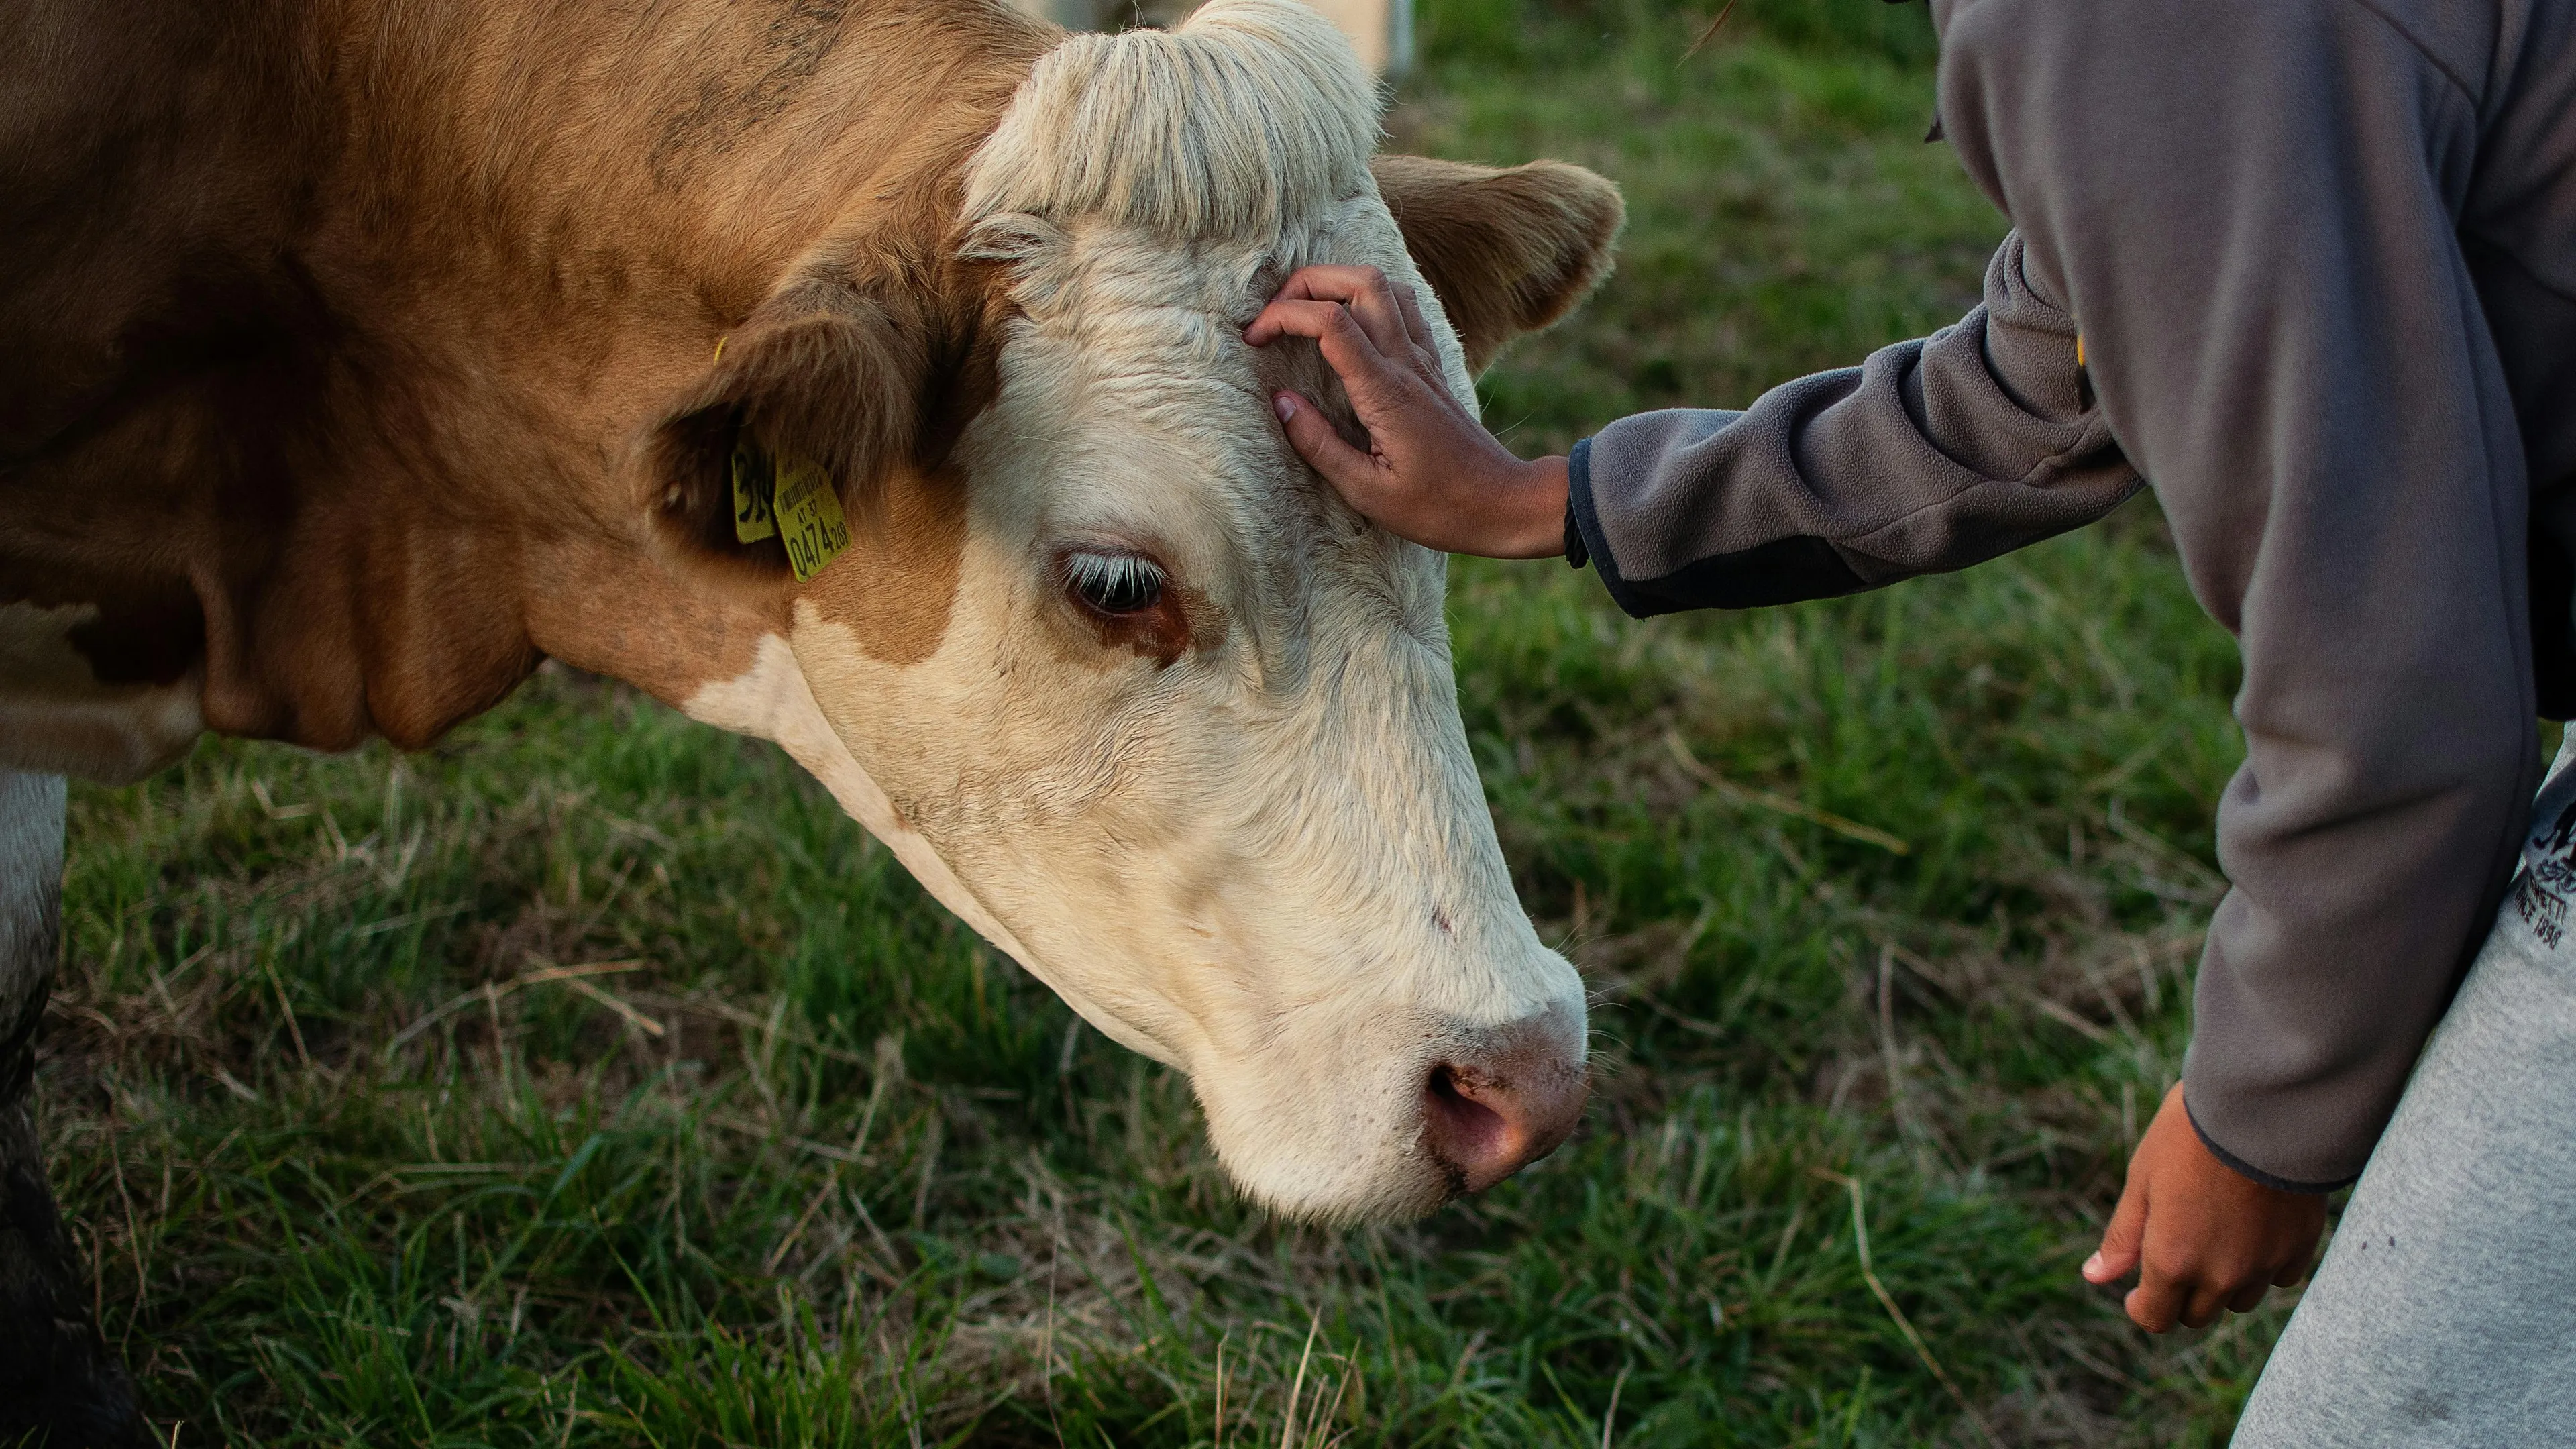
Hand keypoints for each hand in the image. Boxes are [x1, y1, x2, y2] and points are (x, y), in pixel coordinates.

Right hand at [1244, 265, 1569, 558]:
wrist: (1503, 504)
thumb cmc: (1439, 508)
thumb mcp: (1368, 492)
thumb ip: (1319, 445)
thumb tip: (1279, 402)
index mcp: (1385, 392)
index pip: (1330, 322)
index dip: (1283, 317)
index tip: (1254, 340)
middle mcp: (1407, 363)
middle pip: (1361, 281)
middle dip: (1308, 282)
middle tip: (1275, 314)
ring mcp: (1424, 360)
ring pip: (1385, 286)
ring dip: (1340, 284)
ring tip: (1306, 312)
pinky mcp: (1433, 366)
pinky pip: (1404, 309)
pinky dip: (1369, 299)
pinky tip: (1350, 324)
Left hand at [2084, 1082, 2326, 1330]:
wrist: (2262, 1106)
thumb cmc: (2190, 1136)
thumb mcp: (2143, 1180)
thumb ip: (2123, 1236)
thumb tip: (2095, 1276)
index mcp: (2173, 1260)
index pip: (2156, 1318)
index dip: (2142, 1306)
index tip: (2137, 1290)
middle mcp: (2222, 1275)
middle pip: (2197, 1315)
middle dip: (2179, 1294)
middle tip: (2174, 1251)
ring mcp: (2264, 1265)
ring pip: (2239, 1300)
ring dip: (2223, 1283)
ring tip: (2214, 1233)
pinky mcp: (2300, 1247)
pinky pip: (2278, 1277)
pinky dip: (2262, 1265)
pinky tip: (2252, 1228)